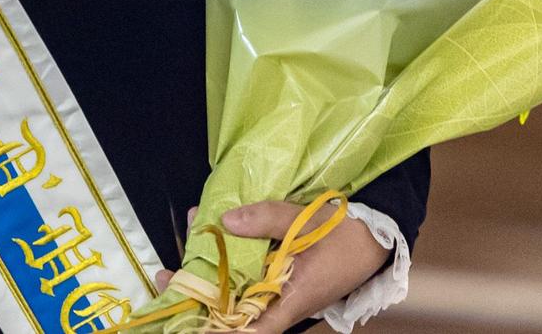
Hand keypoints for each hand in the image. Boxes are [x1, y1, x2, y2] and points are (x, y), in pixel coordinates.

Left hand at [154, 200, 389, 333]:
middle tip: (164, 277)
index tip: (185, 321)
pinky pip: (249, 273)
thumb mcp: (309, 222)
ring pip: (237, 289)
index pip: (248, 331)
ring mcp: (281, 289)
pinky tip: (214, 229)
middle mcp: (282, 302)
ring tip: (184, 243)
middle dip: (198, 294)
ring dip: (211, 270)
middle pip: (233, 309)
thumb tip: (225, 222)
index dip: (216, 329)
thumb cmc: (348, 235)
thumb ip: (268, 219)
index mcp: (291, 301)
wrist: (377, 234)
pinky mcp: (282, 275)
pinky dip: (230, 255)